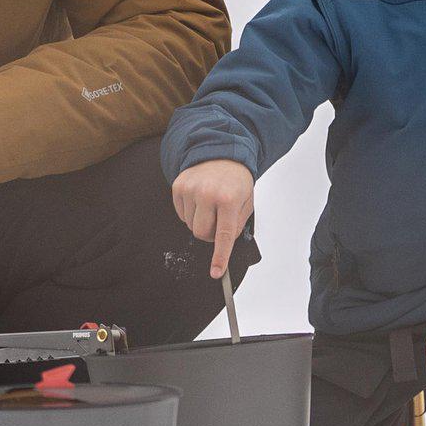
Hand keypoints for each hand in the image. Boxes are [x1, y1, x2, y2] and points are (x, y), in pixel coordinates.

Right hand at [170, 159, 254, 279]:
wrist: (222, 153)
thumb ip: (237, 225)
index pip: (223, 235)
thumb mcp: (247, 201)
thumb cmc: (236, 179)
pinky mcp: (179, 186)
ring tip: (210, 206)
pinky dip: (191, 213)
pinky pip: (181, 214)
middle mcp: (208, 194)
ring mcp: (191, 189)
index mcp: (229, 199)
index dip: (219, 257)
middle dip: (210, 235)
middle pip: (201, 233)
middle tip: (217, 223)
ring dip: (200, 221)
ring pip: (190, 225)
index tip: (216, 272)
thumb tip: (224, 243)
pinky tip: (200, 201)